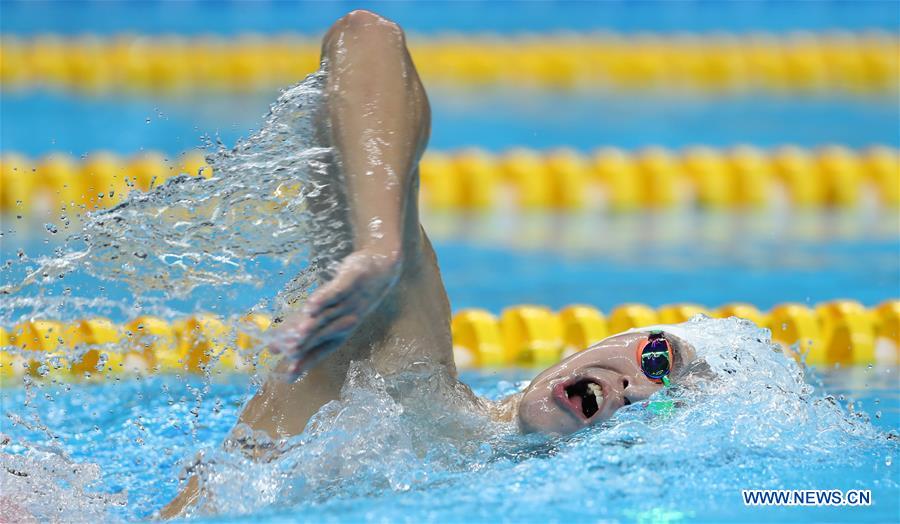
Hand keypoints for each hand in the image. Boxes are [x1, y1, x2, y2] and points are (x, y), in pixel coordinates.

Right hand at [269, 249, 401, 378]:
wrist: (382, 268)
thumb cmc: (351, 294)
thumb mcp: (329, 313)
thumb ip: (304, 328)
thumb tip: (273, 348)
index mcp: (342, 331)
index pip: (322, 349)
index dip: (306, 361)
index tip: (290, 374)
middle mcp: (347, 319)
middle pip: (323, 333)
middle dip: (306, 343)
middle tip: (288, 352)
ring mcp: (351, 300)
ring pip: (329, 315)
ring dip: (313, 324)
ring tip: (297, 334)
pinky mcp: (353, 280)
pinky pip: (338, 291)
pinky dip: (324, 298)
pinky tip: (310, 305)